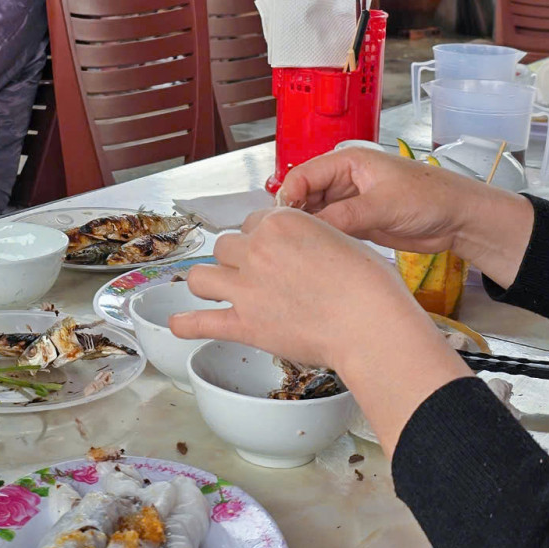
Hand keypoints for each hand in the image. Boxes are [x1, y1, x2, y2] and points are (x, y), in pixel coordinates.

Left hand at [170, 208, 431, 371]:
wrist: (369, 321)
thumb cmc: (368, 284)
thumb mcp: (342, 240)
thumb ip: (310, 240)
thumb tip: (303, 253)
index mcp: (280, 222)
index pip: (253, 222)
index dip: (261, 238)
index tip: (270, 251)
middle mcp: (256, 249)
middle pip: (226, 246)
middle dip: (237, 258)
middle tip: (255, 274)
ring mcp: (246, 287)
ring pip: (200, 277)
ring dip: (207, 282)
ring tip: (215, 290)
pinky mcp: (244, 323)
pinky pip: (201, 322)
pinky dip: (186, 325)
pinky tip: (179, 324)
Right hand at [279, 146, 516, 258]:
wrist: (459, 219)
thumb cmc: (429, 198)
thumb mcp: (384, 205)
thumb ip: (345, 216)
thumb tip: (309, 230)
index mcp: (348, 162)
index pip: (303, 175)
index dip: (288, 196)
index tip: (281, 221)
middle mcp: (344, 180)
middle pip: (304, 196)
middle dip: (294, 216)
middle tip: (285, 241)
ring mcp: (350, 203)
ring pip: (315, 216)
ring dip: (308, 231)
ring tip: (297, 251)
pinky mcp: (358, 224)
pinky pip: (331, 231)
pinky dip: (323, 241)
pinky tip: (316, 255)